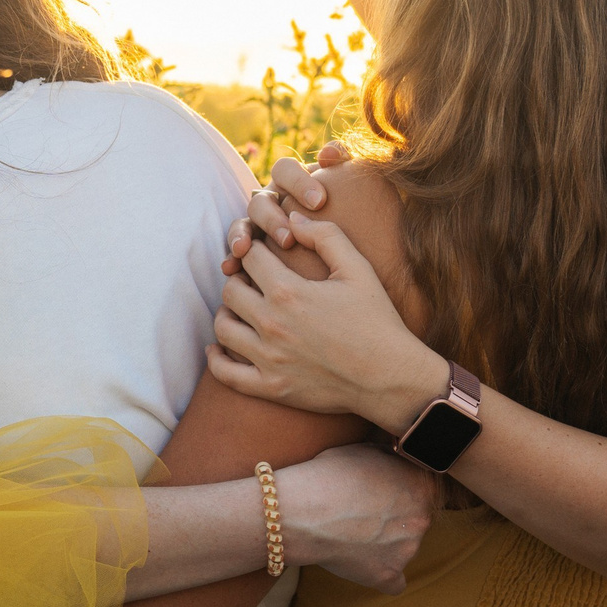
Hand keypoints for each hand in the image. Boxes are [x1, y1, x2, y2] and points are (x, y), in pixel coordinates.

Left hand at [211, 212, 445, 434]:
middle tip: (253, 281)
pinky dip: (216, 359)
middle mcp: (272, 324)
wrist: (390, 377)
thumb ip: (325, 236)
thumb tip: (293, 218)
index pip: (249, 257)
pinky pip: (226, 374)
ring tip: (242, 310)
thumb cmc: (377, 320)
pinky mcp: (271, 387)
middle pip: (230, 290)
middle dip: (240, 279)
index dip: (255, 249)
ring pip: (223, 328)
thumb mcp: (357, 268)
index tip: (265, 254)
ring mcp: (269, 359)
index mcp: (289, 292)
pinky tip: (219, 348)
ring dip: (228, 313)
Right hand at [223, 142, 351, 276]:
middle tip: (288, 239)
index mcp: (292, 182)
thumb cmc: (350, 215)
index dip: (297, 181)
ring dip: (243, 235)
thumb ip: (342, 162)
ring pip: (243, 224)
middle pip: (260, 200)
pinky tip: (230, 268)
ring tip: (245, 250)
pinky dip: (230, 258)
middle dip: (272, 219)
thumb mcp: (351, 187)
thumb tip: (327, 153)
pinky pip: (236, 253)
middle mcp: (272, 201)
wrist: (346, 258)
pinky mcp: (251, 251)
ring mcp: (258, 226)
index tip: (319, 201)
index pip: (285, 169)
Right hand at [274, 443, 435, 594]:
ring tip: (353, 534)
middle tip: (365, 513)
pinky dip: (381, 574)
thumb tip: (399, 458)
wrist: (304, 511)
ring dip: (387, 543)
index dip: (403, 491)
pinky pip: (394, 582)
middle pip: (417, 520)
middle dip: (397, 517)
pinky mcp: (388, 575)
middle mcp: (422, 519)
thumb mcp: (366, 450)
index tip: (384, 494)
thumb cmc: (329, 475)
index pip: (427, 490)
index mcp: (422, 486)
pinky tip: (364, 563)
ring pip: (404, 548)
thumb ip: (393, 458)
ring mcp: (408, 550)